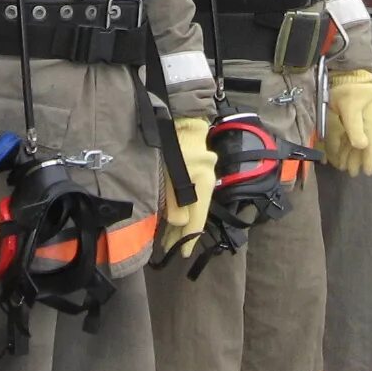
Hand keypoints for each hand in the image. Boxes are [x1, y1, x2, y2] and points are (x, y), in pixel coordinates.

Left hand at [161, 117, 217, 257]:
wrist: (180, 117)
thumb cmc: (173, 144)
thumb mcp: (170, 174)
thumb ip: (174, 200)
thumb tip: (180, 223)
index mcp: (204, 184)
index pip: (197, 219)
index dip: (189, 237)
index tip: (183, 253)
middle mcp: (205, 182)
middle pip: (194, 214)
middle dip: (180, 232)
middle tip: (167, 248)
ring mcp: (201, 176)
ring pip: (190, 206)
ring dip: (178, 222)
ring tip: (165, 238)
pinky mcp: (193, 171)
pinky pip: (187, 196)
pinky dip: (179, 209)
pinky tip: (170, 218)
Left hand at [324, 71, 371, 176]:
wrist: (346, 72)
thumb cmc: (351, 89)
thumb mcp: (351, 107)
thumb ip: (355, 127)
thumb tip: (362, 146)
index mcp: (369, 122)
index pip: (371, 145)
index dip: (369, 159)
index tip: (368, 172)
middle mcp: (363, 124)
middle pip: (360, 146)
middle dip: (356, 159)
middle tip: (351, 172)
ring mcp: (354, 120)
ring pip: (352, 141)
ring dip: (348, 154)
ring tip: (343, 166)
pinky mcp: (345, 116)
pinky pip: (343, 134)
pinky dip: (339, 144)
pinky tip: (333, 152)